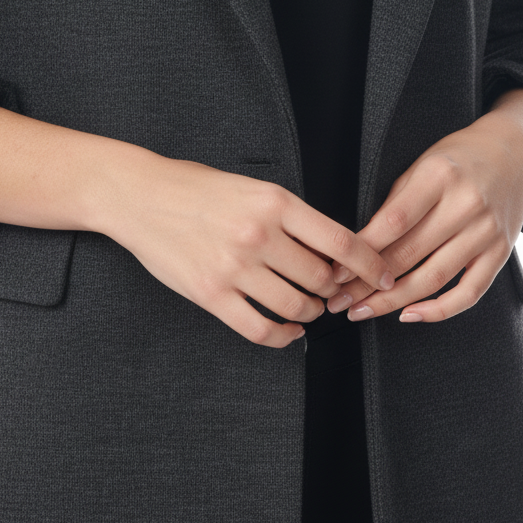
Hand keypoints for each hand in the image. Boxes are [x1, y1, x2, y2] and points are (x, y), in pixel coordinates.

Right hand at [97, 149, 395, 347]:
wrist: (140, 195)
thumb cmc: (195, 187)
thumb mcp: (251, 186)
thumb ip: (289, 215)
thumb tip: (331, 249)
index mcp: (274, 201)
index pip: (341, 242)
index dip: (371, 265)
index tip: (383, 275)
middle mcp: (258, 233)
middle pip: (322, 278)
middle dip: (336, 290)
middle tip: (335, 292)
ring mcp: (234, 267)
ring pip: (296, 305)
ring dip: (311, 311)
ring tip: (310, 306)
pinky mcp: (210, 294)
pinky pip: (260, 328)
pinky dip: (283, 335)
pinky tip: (289, 329)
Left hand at [325, 89, 522, 323]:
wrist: (514, 155)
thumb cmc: (459, 158)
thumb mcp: (422, 165)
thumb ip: (396, 201)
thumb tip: (361, 243)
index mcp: (438, 176)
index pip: (394, 221)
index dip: (362, 250)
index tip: (337, 270)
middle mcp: (465, 205)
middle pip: (410, 254)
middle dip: (368, 283)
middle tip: (340, 299)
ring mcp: (486, 232)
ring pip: (434, 279)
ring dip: (393, 302)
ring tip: (364, 311)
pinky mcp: (501, 253)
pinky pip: (469, 292)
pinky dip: (439, 310)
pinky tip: (410, 314)